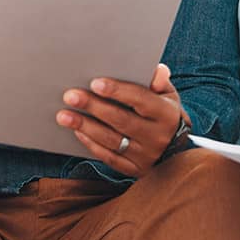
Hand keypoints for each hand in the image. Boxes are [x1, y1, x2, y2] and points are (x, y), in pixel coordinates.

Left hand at [56, 63, 184, 177]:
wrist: (176, 152)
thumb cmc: (165, 116)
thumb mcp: (169, 96)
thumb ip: (160, 82)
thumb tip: (157, 69)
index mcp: (166, 114)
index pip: (141, 100)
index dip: (118, 91)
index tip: (95, 82)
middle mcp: (157, 136)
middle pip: (122, 120)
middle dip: (94, 106)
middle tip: (70, 95)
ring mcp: (145, 156)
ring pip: (112, 140)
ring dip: (85, 126)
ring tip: (63, 115)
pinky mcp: (134, 170)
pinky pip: (109, 158)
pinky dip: (91, 144)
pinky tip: (77, 131)